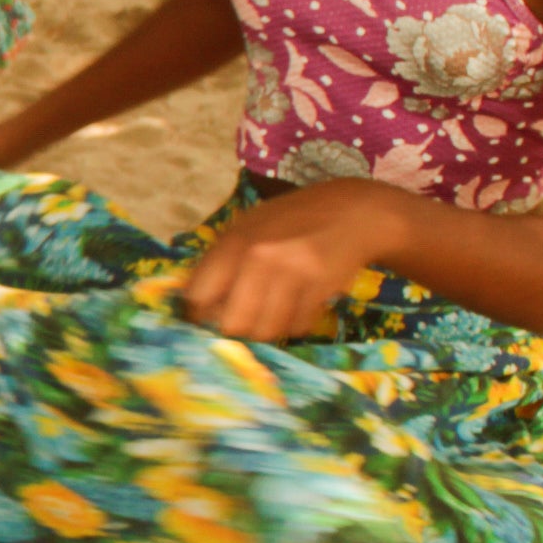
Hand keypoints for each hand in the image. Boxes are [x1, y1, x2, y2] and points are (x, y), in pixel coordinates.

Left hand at [177, 181, 396, 342]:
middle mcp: (259, 256)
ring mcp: (292, 273)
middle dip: (235, 329)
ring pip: (266, 331)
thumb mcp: (249, 228)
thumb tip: (191, 305)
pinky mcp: (320, 287)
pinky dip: (296, 324)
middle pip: (231, 324)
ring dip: (268, 329)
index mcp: (233, 241)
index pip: (197, 296)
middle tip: (244, 322)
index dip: (198, 314)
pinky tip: (300, 304)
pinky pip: (297, 327)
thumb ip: (221, 262)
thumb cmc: (291, 221)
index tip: (205, 320)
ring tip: (274, 311)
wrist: (352, 212)